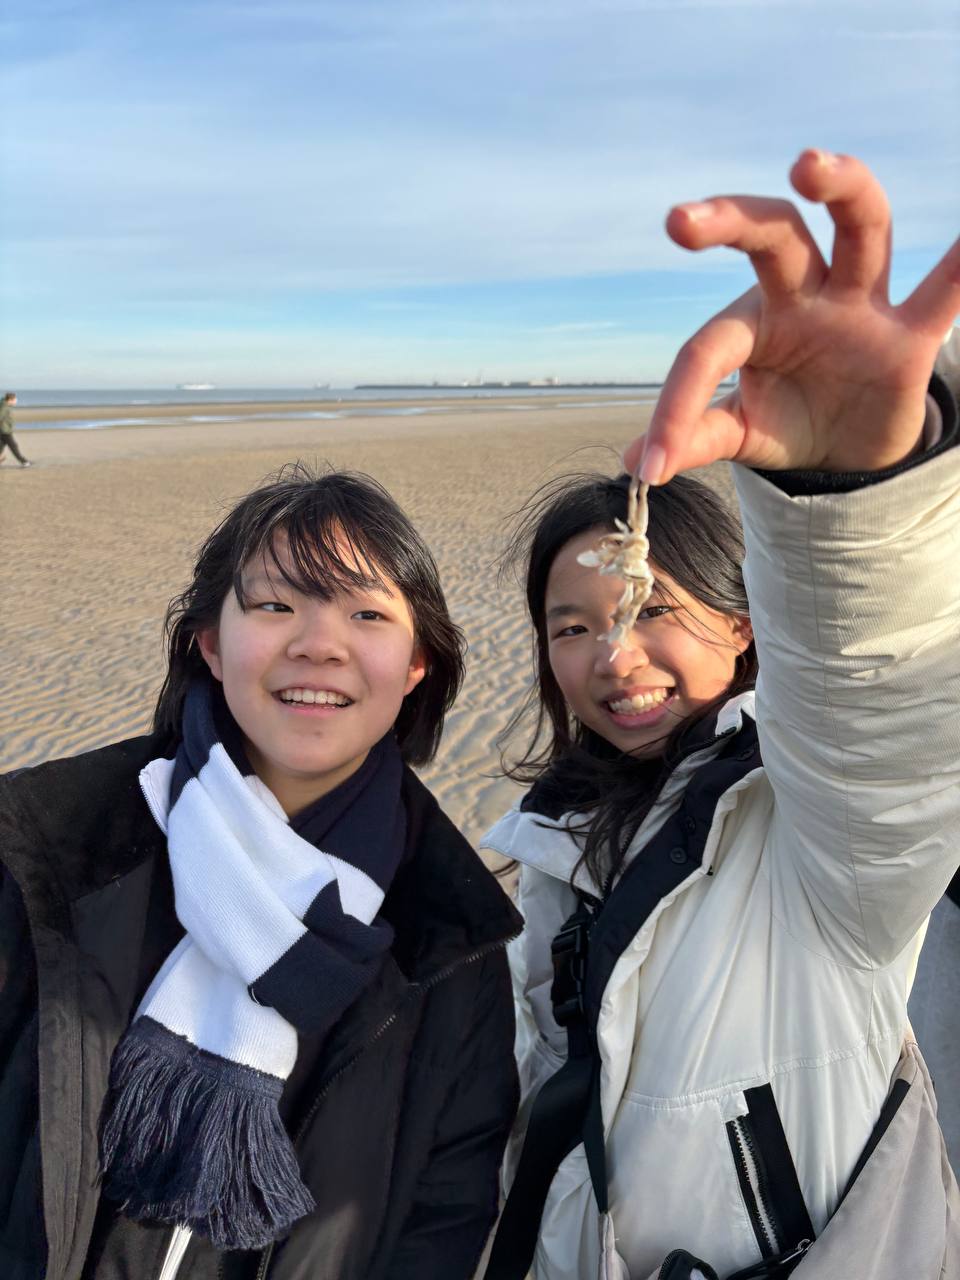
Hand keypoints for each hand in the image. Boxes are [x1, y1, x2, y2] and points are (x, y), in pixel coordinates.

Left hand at [623, 150, 959, 483]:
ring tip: (807, 163)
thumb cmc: (787, 422)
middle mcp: (803, 296)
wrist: (850, 448)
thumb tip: (635, 463)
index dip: (676, 406)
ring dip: (842, 190)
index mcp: (752, 322)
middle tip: (681, 221)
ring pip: (859, 229)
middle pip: (773, 237)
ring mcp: (859, 304)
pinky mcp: (910, 334)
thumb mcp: (741, 433)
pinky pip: (944, 290)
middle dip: (731, 221)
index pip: (707, 349)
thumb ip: (697, 437)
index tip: (653, 461)